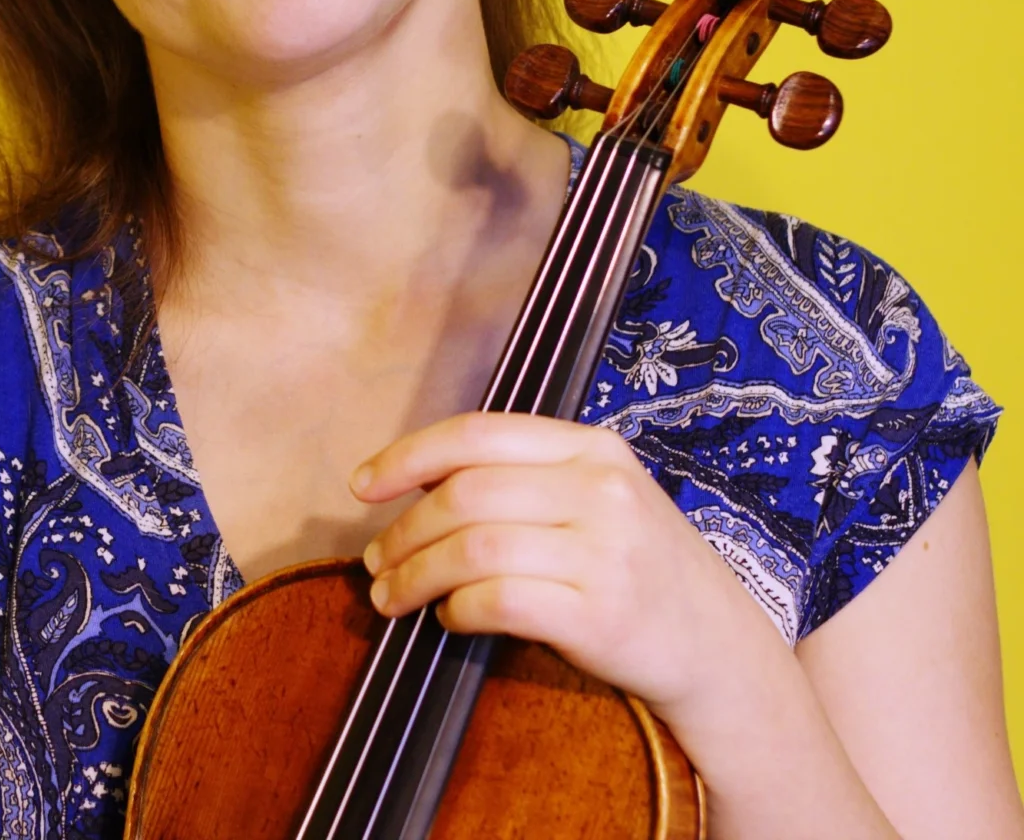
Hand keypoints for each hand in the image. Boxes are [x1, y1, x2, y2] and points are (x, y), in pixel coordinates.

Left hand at [350, 410, 787, 721]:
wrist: (719, 648)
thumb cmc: (636, 566)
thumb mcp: (595, 497)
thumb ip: (522, 478)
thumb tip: (413, 482)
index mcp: (591, 446)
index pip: (477, 434)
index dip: (408, 456)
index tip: (362, 485)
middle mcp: (601, 489)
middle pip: (465, 494)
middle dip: (403, 529)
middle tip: (375, 561)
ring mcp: (606, 552)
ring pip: (473, 548)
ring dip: (415, 574)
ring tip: (392, 595)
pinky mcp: (602, 616)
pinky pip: (500, 602)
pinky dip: (458, 610)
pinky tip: (450, 618)